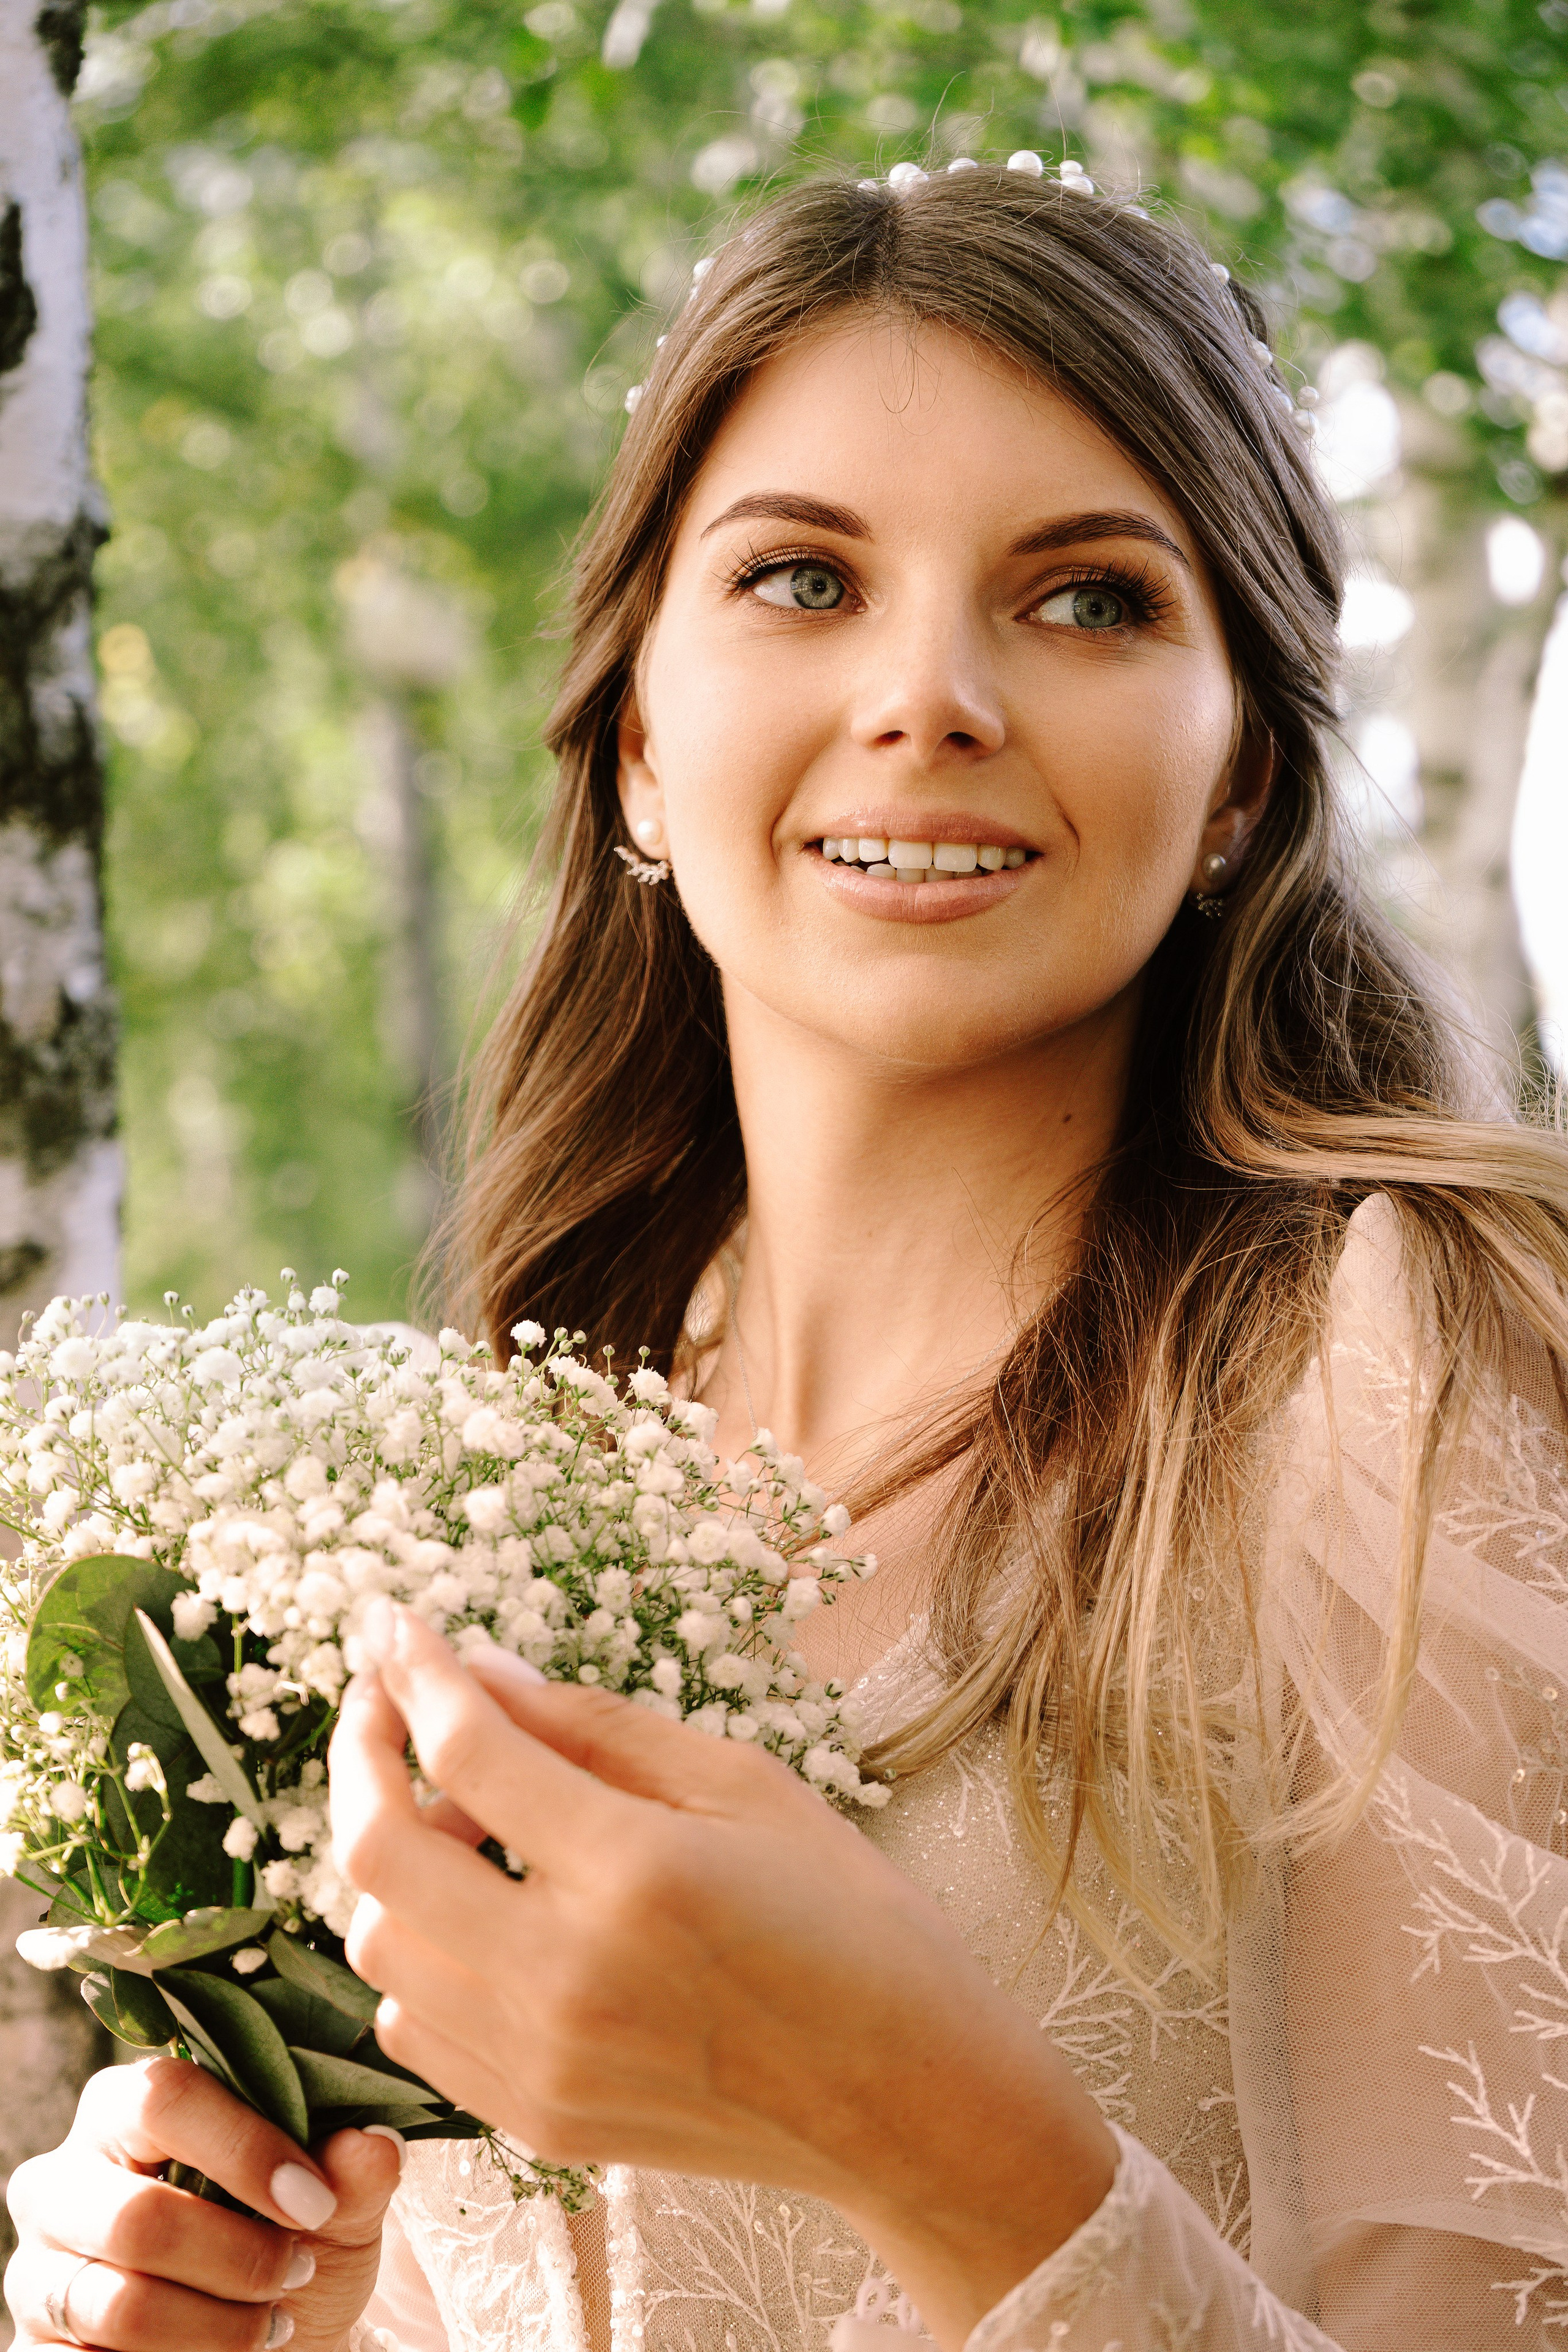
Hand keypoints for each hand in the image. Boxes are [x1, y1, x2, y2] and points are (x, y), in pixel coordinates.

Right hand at [5, 2055, 402, 2350]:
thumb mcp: (336, 2209)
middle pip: (137, 2217)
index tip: (314, 2202)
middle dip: (239, 2258)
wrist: (264, 2338)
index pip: (162, 2096)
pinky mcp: (37, 2346)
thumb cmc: (288, 2243)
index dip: (244, 2150)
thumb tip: (376, 2143)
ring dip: (218, 2326)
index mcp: (126, 2107)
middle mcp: (64, 2179)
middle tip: (299, 2271)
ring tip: (273, 2322)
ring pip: (122, 2305)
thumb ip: (352, 2172)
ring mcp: (39, 2269)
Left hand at [329, 1603, 1116, 2351]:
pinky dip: (416, 1949)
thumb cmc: (851, 1922)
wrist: (908, 2102)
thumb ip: (599, 1726)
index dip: (419, 1675)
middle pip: (379, 1853)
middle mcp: (567, 1975)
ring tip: (460, 1817)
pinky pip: (410, 2024)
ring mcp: (541, 2062)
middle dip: (361, 1755)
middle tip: (385, 1705)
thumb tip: (484, 1673)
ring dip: (388, 1860)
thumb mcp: (744, 1786)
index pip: (469, 1753)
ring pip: (377, 1943)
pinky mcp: (535, 2120)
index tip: (398, 1630)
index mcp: (636, 1873)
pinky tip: (476, 1908)